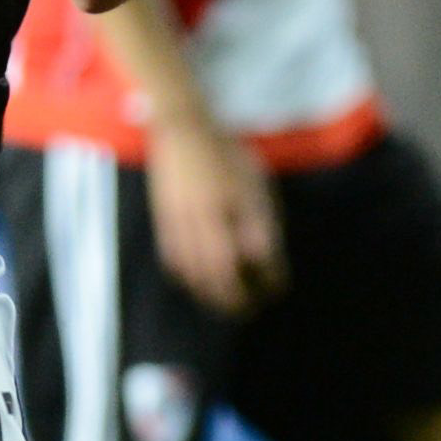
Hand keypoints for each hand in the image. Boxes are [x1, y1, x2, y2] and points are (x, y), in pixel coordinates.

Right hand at [146, 117, 284, 316]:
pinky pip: (174, 261)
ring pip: (194, 272)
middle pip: (220, 272)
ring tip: (227, 303)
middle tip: (251, 308)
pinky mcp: (164, 222)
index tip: (276, 289)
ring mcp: (180, 220)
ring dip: (211, 294)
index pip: (254, 254)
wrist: (182, 131)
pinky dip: (189, 279)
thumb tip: (262, 256)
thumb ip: (260, 218)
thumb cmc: (225, 156)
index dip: (267, 277)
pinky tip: (200, 284)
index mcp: (232, 203)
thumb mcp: (253, 180)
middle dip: (236, 297)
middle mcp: (205, 215)